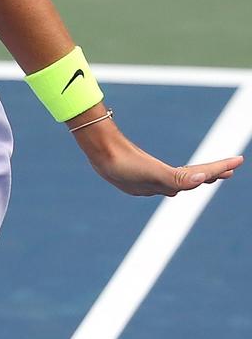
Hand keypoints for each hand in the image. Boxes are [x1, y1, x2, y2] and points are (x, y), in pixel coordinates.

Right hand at [72, 112, 243, 196]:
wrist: (101, 154)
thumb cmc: (124, 164)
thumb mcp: (152, 171)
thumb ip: (178, 178)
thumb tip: (203, 180)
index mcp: (169, 184)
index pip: (200, 177)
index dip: (219, 168)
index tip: (239, 161)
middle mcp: (163, 184)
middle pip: (194, 179)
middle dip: (213, 174)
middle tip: (231, 168)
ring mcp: (152, 179)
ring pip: (183, 178)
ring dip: (200, 174)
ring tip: (214, 173)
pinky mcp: (143, 172)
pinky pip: (171, 175)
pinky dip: (183, 174)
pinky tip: (182, 174)